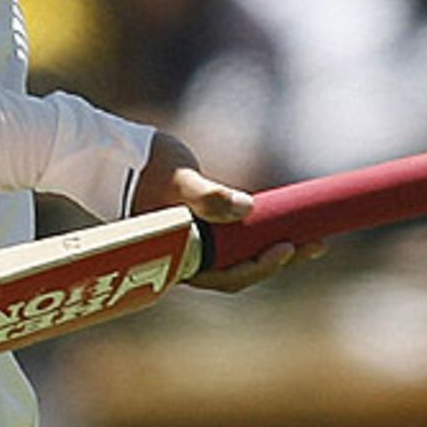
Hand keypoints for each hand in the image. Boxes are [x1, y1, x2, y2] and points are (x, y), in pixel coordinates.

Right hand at [132, 130, 320, 291]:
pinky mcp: (194, 229)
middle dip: (279, 258)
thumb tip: (247, 209)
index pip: (229, 275)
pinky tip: (277, 223)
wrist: (110, 152)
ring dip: (272, 247)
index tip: (289, 247)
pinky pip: (233, 241)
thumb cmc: (142, 167)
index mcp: (180, 257)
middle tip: (316, 243)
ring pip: (239, 256)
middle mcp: (186, 257)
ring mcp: (190, 245)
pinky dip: (257, 234)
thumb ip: (208, 196)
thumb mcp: (179, 179)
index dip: (263, 266)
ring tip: (307, 236)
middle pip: (241, 269)